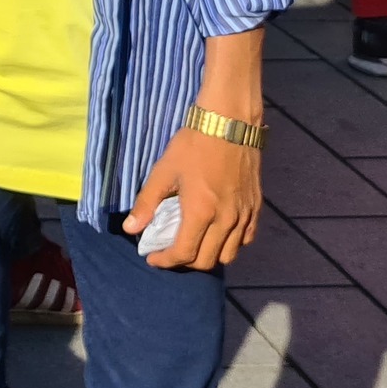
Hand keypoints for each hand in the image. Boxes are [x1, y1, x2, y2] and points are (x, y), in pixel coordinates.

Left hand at [123, 128, 260, 269]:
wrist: (229, 124)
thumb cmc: (192, 145)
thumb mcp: (163, 171)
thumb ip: (147, 202)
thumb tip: (130, 228)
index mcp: (201, 212)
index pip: (184, 254)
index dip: (165, 261)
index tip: (152, 258)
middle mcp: (226, 221)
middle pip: (207, 261)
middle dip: (185, 262)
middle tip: (169, 252)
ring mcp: (244, 216)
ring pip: (229, 254)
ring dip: (208, 256)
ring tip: (192, 244)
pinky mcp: (256, 209)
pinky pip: (245, 239)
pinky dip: (229, 244)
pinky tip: (216, 234)